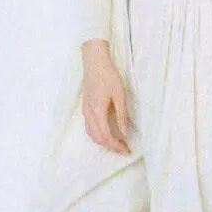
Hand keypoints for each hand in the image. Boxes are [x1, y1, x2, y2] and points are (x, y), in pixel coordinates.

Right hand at [80, 39, 130, 154]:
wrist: (94, 62)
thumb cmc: (108, 76)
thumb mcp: (120, 95)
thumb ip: (122, 115)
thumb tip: (125, 133)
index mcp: (97, 111)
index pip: (106, 136)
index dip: (116, 146)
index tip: (127, 150)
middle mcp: (88, 114)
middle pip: (97, 138)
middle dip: (111, 147)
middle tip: (124, 149)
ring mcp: (85, 111)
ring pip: (91, 134)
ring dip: (103, 142)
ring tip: (117, 143)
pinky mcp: (85, 107)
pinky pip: (89, 127)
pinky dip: (98, 135)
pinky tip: (107, 133)